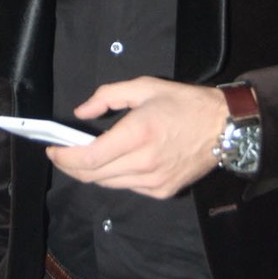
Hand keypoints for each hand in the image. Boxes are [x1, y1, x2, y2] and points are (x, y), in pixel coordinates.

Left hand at [45, 77, 227, 198]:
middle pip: (93, 175)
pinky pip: (127, 187)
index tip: (52, 149)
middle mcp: (144, 162)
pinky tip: (115, 162)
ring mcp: (154, 181)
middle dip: (71, 166)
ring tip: (83, 157)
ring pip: (107, 184)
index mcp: (138, 133)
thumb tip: (80, 113)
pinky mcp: (162, 191)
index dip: (65, 157)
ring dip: (90, 173)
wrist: (225, 127)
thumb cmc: (185, 103)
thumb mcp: (145, 87)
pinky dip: (114, 177)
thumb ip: (107, 96)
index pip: (89, 157)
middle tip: (60, 154)